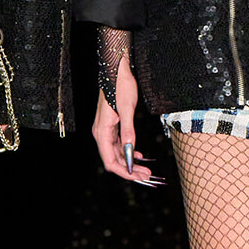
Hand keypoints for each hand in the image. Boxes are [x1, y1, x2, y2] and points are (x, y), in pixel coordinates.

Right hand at [91, 53, 161, 184]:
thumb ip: (128, 130)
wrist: (116, 70)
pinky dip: (129, 151)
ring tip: (145, 168)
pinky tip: (139, 154)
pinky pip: (119, 144)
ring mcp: (106, 130)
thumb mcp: (127, 109)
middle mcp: (101, 133)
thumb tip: (132, 149)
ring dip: (130, 162)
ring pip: (117, 153)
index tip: (137, 177)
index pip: (110, 161)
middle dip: (130, 169)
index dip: (124, 172)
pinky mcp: (112, 125)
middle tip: (146, 175)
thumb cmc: (120, 87)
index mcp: (102, 131)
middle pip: (113, 159)